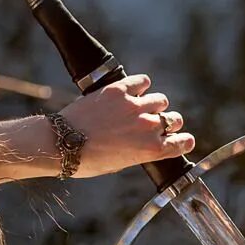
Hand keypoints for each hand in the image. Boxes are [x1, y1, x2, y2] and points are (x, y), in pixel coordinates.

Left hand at [58, 74, 194, 177]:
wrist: (61, 144)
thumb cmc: (88, 160)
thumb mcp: (122, 163)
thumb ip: (141, 151)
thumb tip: (149, 142)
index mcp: (152, 150)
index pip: (184, 142)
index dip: (184, 141)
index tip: (180, 139)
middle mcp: (149, 127)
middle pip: (174, 119)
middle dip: (168, 122)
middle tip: (155, 122)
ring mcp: (135, 107)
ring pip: (160, 99)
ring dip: (154, 103)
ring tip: (141, 105)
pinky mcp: (120, 90)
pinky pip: (143, 80)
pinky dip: (141, 84)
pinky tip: (134, 89)